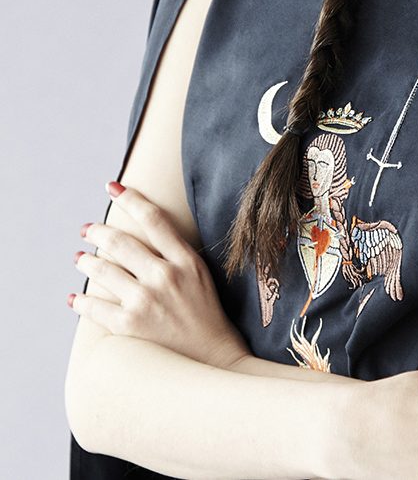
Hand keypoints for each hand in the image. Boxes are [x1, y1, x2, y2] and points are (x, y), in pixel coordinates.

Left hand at [69, 180, 249, 369]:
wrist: (213, 358)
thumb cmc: (207, 316)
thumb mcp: (201, 277)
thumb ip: (176, 254)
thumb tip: (142, 234)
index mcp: (186, 262)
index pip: (154, 220)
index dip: (130, 199)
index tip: (113, 187)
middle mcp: (165, 276)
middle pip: (120, 241)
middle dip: (97, 231)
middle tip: (88, 229)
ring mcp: (146, 301)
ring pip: (101, 269)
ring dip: (85, 261)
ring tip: (80, 259)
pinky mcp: (130, 325)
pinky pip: (93, 305)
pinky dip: (79, 300)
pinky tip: (74, 299)